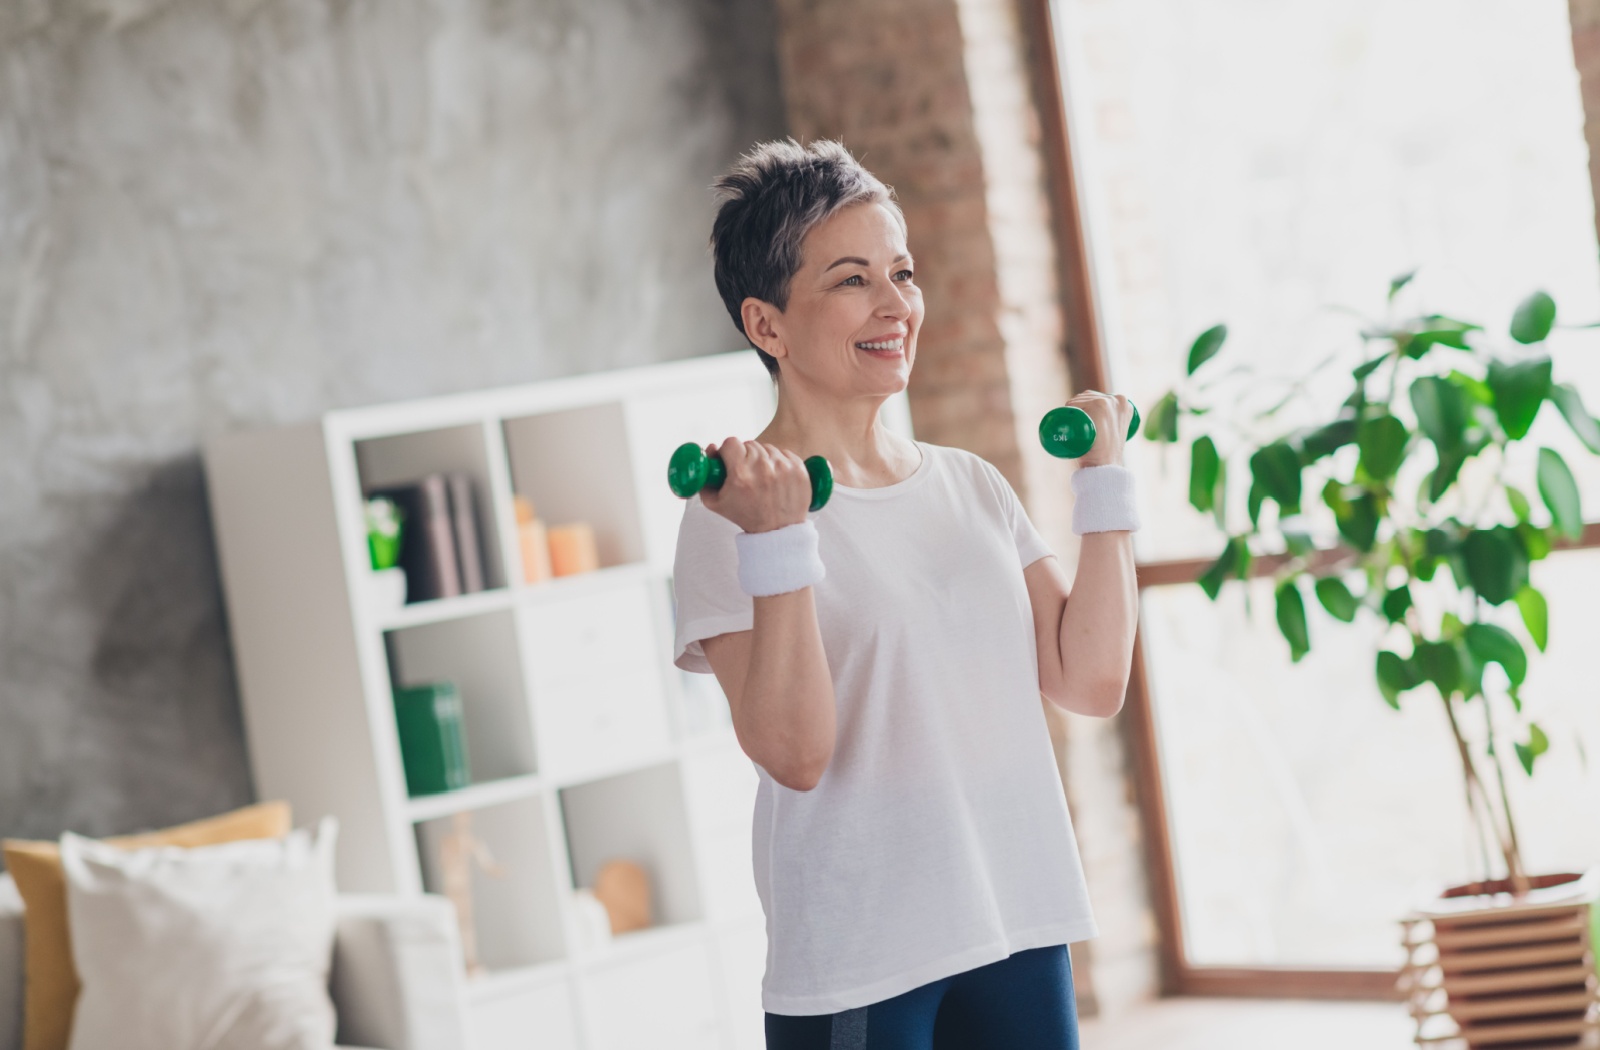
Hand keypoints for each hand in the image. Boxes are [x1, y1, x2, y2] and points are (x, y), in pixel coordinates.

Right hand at [699, 437, 813, 532]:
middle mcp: (763, 468)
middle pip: (750, 444)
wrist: (778, 532)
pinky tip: (776, 478)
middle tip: (747, 473)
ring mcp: (783, 467)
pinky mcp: (798, 468)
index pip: (731, 443)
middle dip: (745, 456)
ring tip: (763, 478)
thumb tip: (710, 449)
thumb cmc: (748, 517)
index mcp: (741, 474)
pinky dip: (779, 462)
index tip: (731, 460)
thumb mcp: (716, 503)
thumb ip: (706, 477)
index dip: (728, 451)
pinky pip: (784, 453)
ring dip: (763, 459)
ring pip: (767, 447)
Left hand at [1067, 391, 1131, 467]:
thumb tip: (1103, 430)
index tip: (1083, 421)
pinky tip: (1069, 416)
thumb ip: (1111, 427)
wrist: (1106, 467)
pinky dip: (1069, 409)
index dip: (1084, 407)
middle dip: (1077, 407)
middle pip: (1087, 397)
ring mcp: (1109, 402)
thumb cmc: (1108, 455)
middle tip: (1075, 426)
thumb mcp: (1113, 435)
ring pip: (1079, 401)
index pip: (1096, 399)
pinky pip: (1075, 404)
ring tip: (1073, 425)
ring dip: (1071, 410)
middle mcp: (1118, 400)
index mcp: (1124, 404)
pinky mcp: (1099, 405)